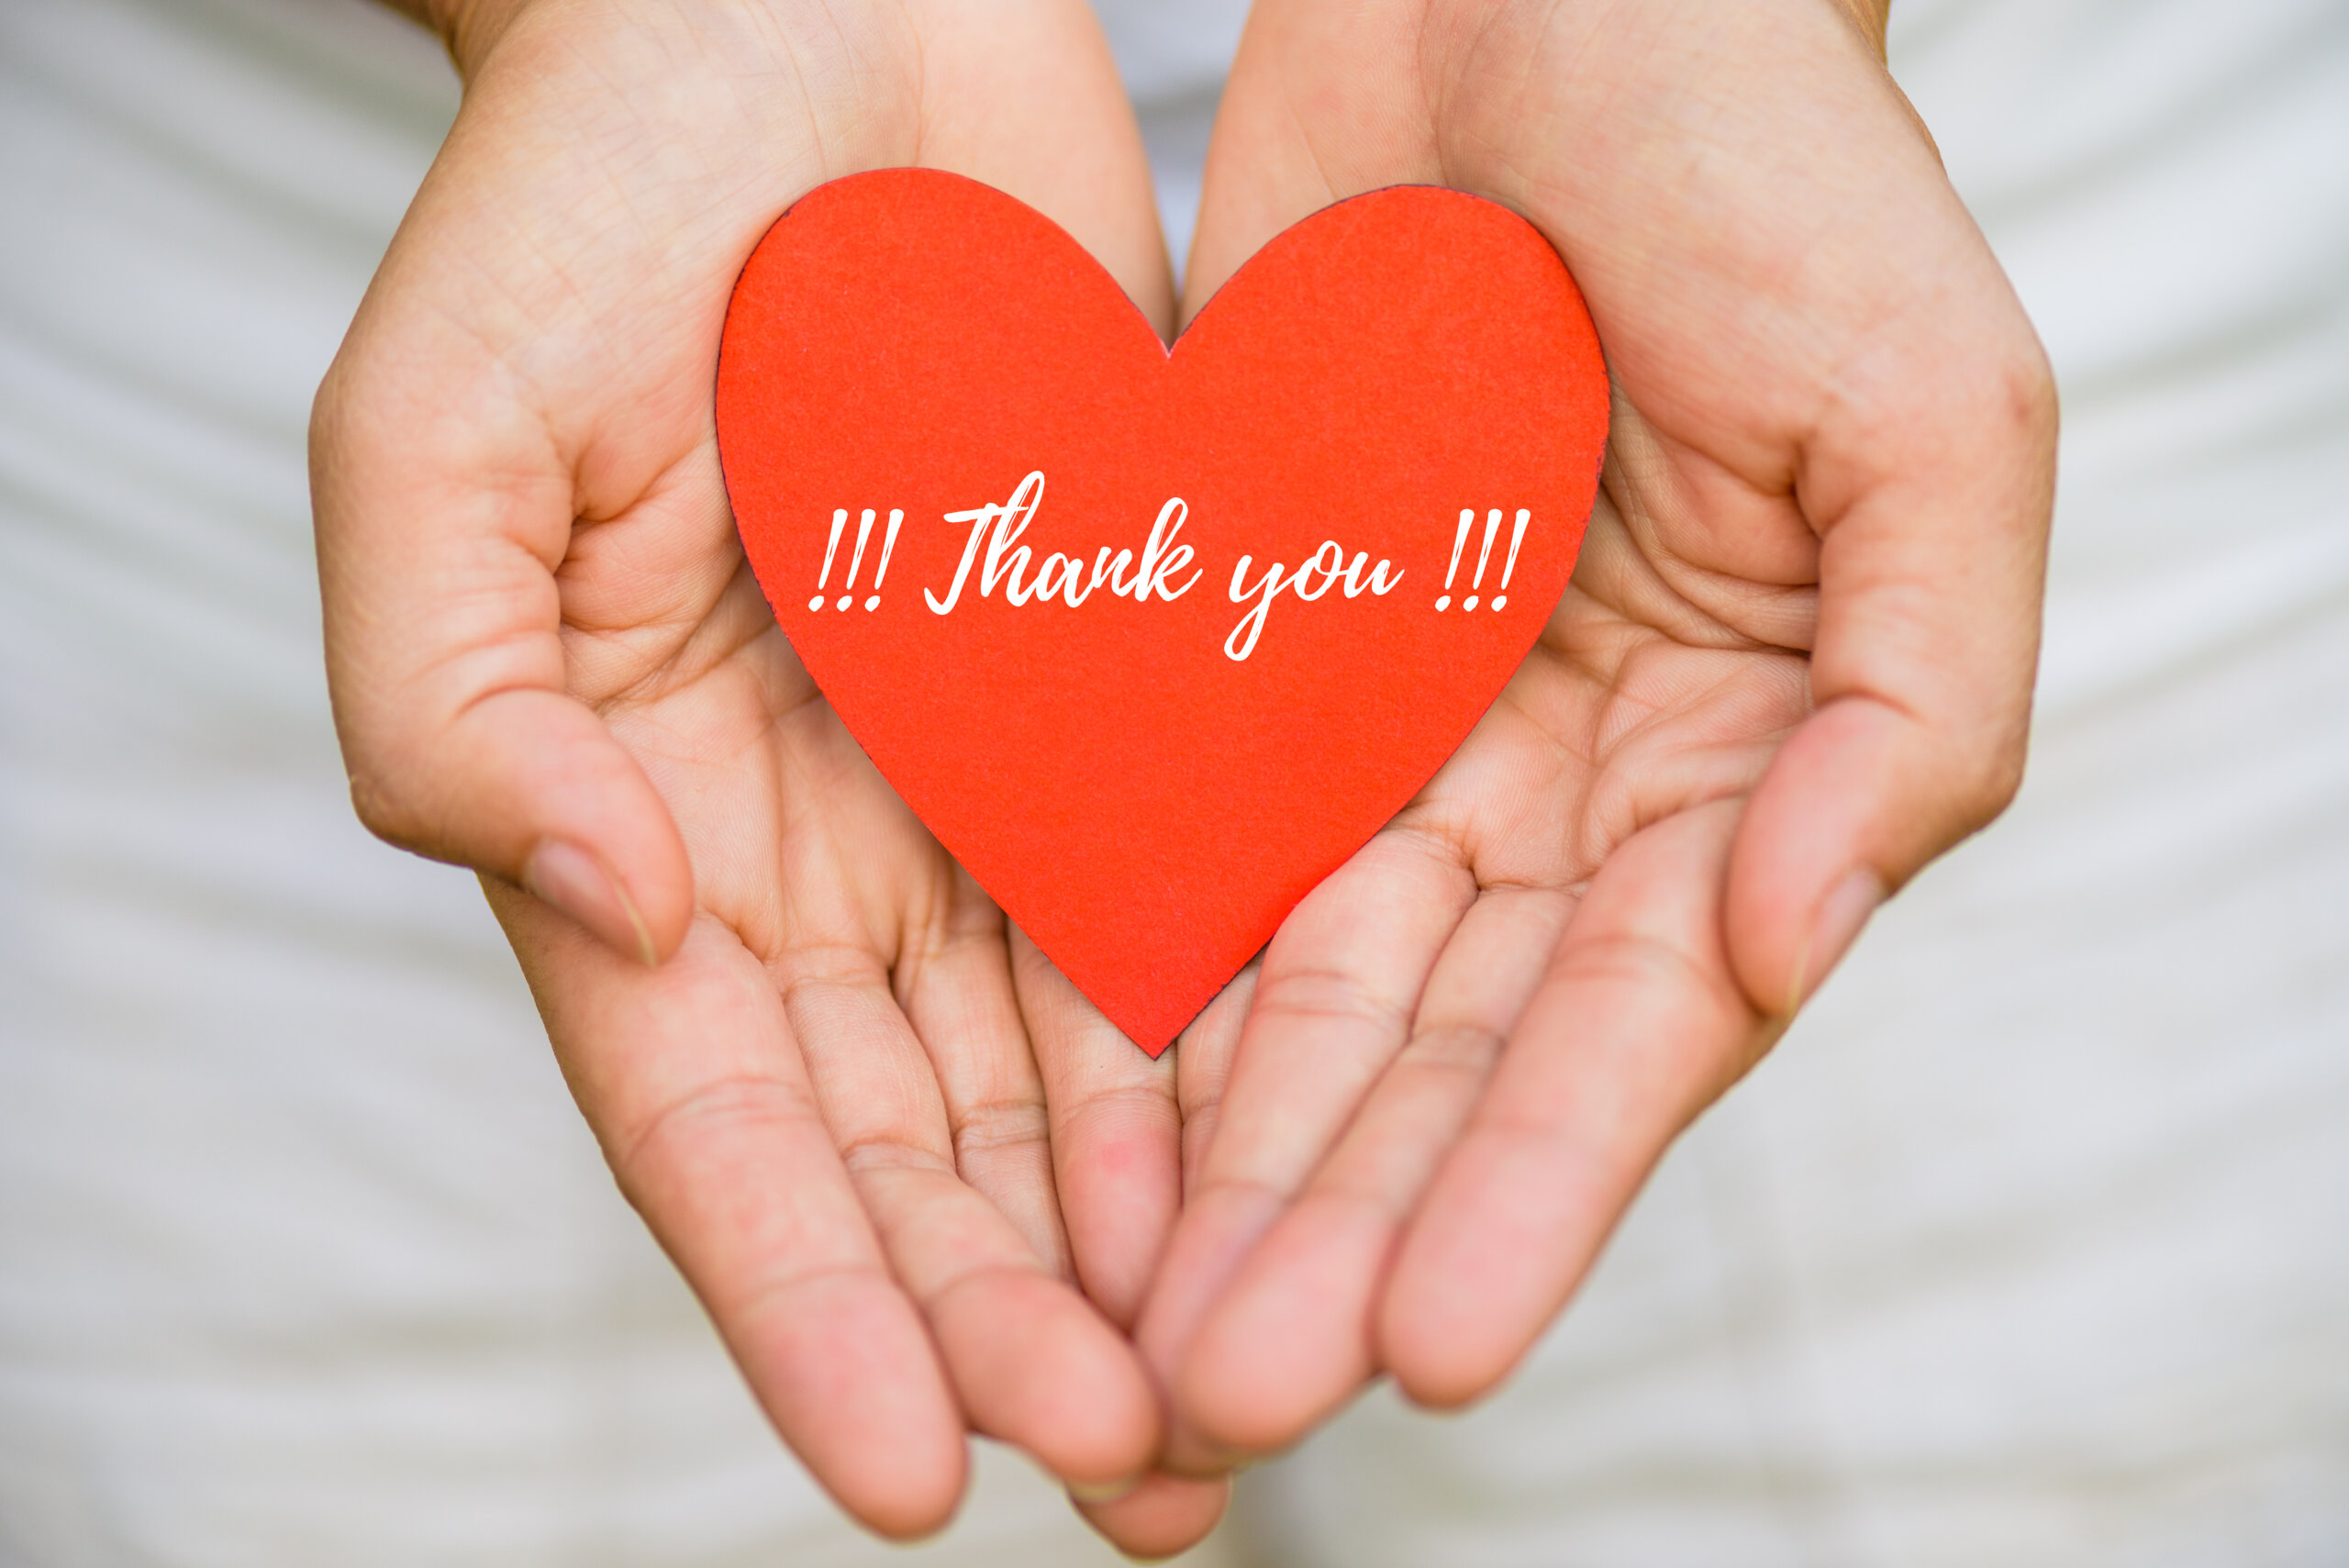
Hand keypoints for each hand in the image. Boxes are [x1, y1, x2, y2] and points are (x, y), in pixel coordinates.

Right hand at [313, 0, 1189, 1535]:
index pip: (723, 1124)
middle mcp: (810, 851)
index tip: (911, 1472)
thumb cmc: (582, 208)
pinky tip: (1312, 1176)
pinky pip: (1191, 905)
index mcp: (631, 824)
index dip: (809, 1307)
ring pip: (1071, 1074)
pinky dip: (1241, 1054)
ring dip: (1150, 1248)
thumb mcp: (439, 444)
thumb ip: (458, 701)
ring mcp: (973, 786)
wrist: (800, 27)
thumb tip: (606, 904)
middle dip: (1019, 1327)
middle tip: (1140, 1480)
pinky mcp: (1122, 697)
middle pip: (918, 1150)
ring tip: (1241, 1409)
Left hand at [1130, 0, 2055, 1502]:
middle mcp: (1565, 800)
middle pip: (1445, 1059)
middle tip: (1231, 1395)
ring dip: (1224, 1173)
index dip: (1541, 1185)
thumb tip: (1790, 942)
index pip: (1635, 1024)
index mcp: (1742, 771)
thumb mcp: (1925, 415)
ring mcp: (1399, 748)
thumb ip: (1908, 699)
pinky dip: (1129, 1003)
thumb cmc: (1770, 173)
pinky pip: (1178, 858)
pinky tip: (1064, 1139)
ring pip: (1299, 1004)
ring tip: (1139, 1339)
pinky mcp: (1246, 677)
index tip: (1438, 1343)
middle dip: (1347, 1230)